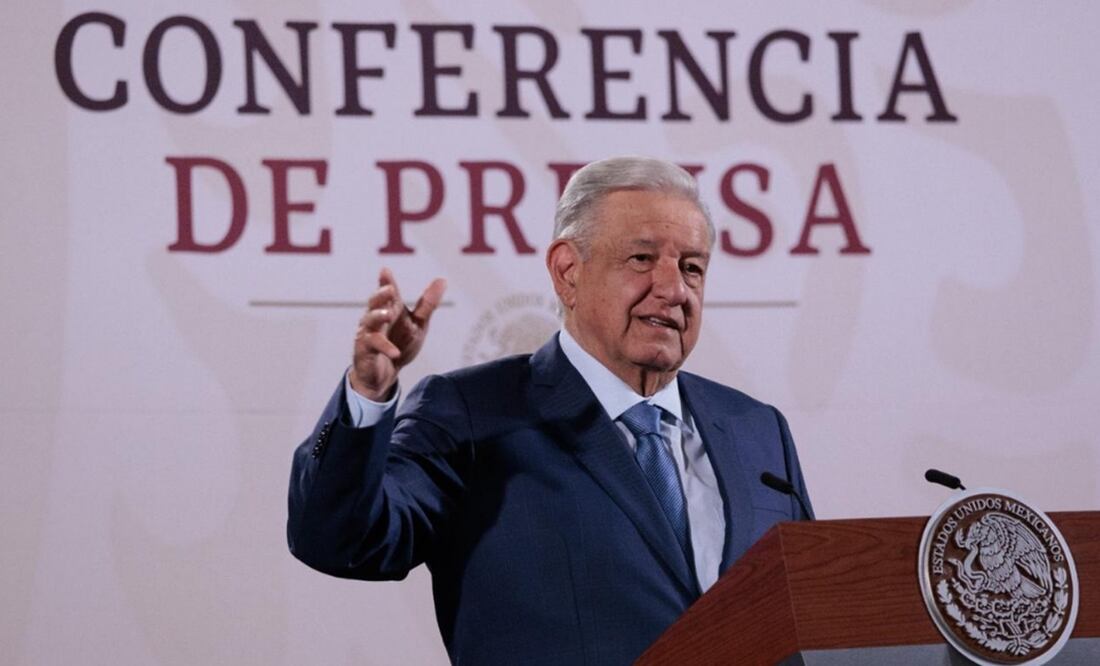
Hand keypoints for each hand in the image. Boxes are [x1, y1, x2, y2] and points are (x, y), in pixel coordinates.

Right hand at [350, 268, 445, 400]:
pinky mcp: (364, 350)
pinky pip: (374, 346)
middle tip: (390, 289)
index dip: (386, 281)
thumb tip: (442, 280)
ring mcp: (368, 333)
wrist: (386, 374)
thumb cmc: (400, 343)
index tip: (385, 271)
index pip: (388, 293)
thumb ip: (427, 304)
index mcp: (389, 309)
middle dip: (381, 295)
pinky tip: (395, 352)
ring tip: (389, 314)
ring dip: (378, 316)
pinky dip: (385, 347)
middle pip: (375, 303)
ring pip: (370, 321)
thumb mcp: (418, 324)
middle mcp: (375, 318)